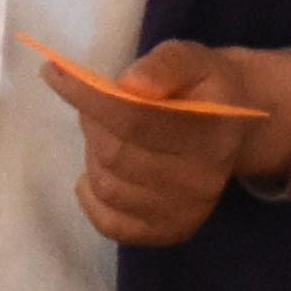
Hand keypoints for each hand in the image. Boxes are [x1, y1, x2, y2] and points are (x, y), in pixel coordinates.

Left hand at [39, 40, 290, 247]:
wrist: (236, 126)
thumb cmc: (204, 86)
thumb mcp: (191, 58)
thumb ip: (164, 65)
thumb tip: (131, 85)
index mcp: (210, 132)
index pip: (134, 119)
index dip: (88, 97)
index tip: (54, 73)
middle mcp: (201, 181)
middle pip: (117, 155)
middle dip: (91, 121)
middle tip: (93, 101)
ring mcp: (185, 213)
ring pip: (109, 188)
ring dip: (92, 154)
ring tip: (104, 131)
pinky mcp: (169, 232)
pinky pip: (111, 223)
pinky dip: (92, 197)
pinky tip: (96, 171)